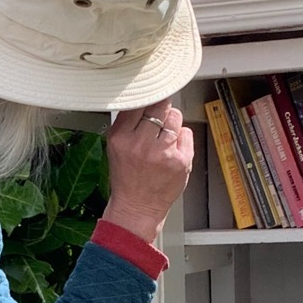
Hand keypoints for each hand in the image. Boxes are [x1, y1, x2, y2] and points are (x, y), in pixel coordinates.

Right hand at [103, 102, 192, 245]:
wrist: (137, 208)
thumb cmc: (127, 177)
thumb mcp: (115, 146)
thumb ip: (127, 121)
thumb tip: (146, 95)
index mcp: (121, 137)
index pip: (139, 102)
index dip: (148, 96)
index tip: (151, 96)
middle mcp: (141, 144)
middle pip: (160, 106)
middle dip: (161, 109)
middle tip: (159, 119)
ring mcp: (163, 153)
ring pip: (175, 117)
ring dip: (172, 123)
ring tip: (164, 138)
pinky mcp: (181, 161)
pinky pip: (187, 133)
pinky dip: (182, 139)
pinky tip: (172, 151)